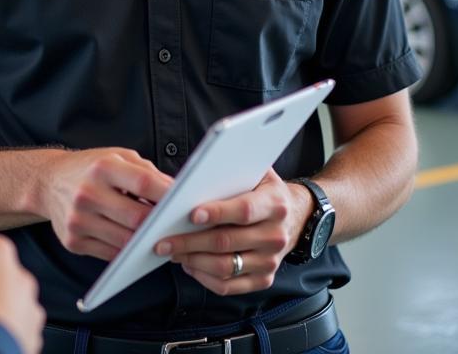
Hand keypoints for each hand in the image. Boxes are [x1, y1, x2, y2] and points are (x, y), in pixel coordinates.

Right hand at [38, 148, 173, 260]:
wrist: (48, 182)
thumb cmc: (90, 168)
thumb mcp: (116, 157)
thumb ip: (146, 172)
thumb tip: (176, 193)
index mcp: (102, 168)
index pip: (142, 183)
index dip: (167, 195)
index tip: (186, 204)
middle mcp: (87, 193)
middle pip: (137, 218)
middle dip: (160, 225)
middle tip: (178, 229)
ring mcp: (78, 220)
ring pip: (126, 241)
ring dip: (146, 243)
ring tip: (162, 239)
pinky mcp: (73, 241)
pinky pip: (111, 255)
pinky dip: (128, 253)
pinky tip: (137, 246)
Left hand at [153, 170, 313, 294]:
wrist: (294, 216)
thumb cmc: (263, 189)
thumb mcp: (256, 171)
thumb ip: (230, 171)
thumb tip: (194, 177)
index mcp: (274, 204)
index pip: (243, 210)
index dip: (217, 213)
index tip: (191, 214)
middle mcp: (275, 235)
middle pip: (227, 242)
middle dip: (189, 241)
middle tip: (163, 239)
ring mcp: (270, 261)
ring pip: (225, 267)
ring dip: (193, 260)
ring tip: (171, 251)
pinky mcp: (264, 279)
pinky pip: (229, 286)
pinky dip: (204, 278)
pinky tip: (189, 264)